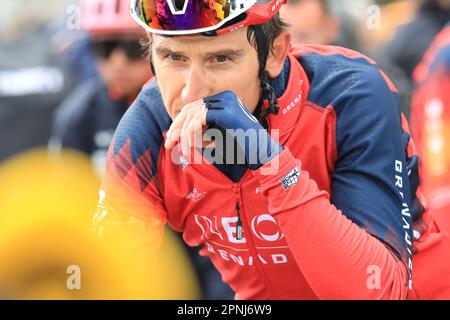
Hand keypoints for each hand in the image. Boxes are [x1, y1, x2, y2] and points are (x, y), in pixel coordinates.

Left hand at [165, 91, 282, 169]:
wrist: (262, 155)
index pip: (194, 107)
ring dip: (185, 135)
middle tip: (169, 144)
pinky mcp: (227, 113)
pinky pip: (199, 120)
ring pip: (192, 115)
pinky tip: (194, 147)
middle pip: (190, 108)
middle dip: (177, 128)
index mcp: (223, 100)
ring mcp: (227, 103)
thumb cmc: (240, 148)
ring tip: (185, 151)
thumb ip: (198, 131)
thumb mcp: (214, 137)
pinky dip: (192, 134)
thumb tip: (172, 132)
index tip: (171, 140)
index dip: (179, 123)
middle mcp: (225, 97)